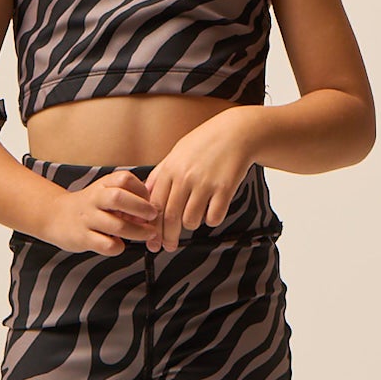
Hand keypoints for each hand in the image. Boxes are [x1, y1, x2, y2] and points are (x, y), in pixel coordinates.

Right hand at [45, 170, 161, 255]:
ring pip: (117, 225)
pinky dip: (118, 247)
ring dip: (138, 231)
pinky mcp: (83, 238)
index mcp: (102, 185)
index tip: (150, 201)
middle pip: (119, 198)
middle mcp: (94, 199)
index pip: (125, 179)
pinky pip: (106, 245)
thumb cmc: (90, 207)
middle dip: (141, 208)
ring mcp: (88, 219)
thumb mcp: (105, 194)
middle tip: (154, 216)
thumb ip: (128, 198)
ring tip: (149, 234)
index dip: (142, 190)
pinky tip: (119, 244)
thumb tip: (154, 208)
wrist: (55, 216)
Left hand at [144, 110, 259, 249]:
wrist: (236, 133)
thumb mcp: (177, 153)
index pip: (155, 205)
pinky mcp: (225, 188)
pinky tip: (213, 210)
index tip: (152, 240)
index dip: (152, 227)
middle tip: (168, 246)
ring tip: (196, 217)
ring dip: (192, 225)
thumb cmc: (204, 143)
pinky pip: (214, 217)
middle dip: (168, 237)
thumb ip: (161, 174)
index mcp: (170, 169)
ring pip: (191, 220)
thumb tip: (144, 192)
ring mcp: (205, 183)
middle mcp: (185, 177)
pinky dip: (212, 220)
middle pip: (171, 217)